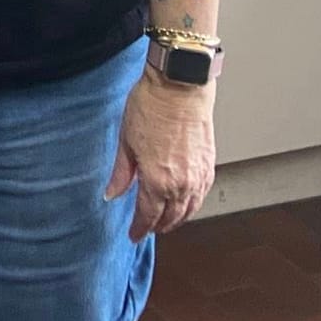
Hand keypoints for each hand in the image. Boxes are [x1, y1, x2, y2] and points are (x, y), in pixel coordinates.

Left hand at [104, 71, 215, 239]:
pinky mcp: (209, 165)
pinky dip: (192, 205)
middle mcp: (181, 184)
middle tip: (147, 228)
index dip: (139, 229)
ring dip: (177, 219)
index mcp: (157, 181)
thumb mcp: (126, 141)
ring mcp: (198, 176)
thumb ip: (121, 174)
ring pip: (189, 210)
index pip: (148, 217)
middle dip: (157, 226)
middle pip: (170, 218)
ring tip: (165, 221)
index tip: (133, 234)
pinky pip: (201, 195)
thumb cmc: (151, 107)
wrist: (179, 87)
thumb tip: (111, 194)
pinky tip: (185, 203)